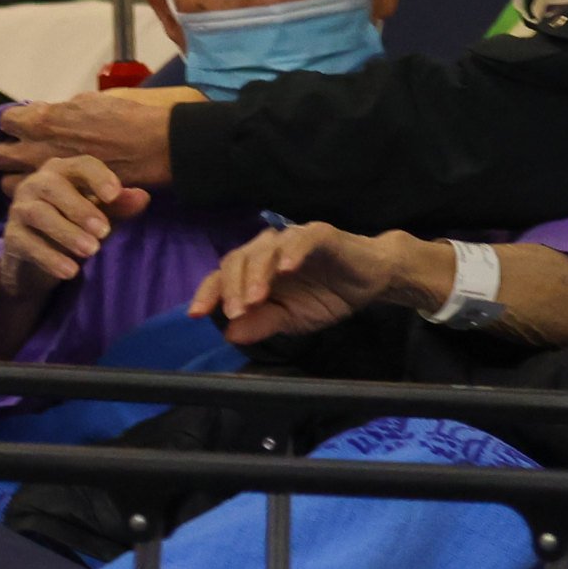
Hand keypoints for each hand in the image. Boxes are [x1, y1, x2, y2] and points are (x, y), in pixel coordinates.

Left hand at [0, 88, 192, 189]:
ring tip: (33, 175)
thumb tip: (48, 113)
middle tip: (23, 151)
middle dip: (7, 151)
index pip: (6, 121)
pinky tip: (48, 191)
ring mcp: (47, 176)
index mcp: (42, 120)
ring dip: (16, 177)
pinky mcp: (61, 197)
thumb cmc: (124, 117)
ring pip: (7, 183)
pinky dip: (36, 196)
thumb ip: (59, 110)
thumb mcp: (87, 101)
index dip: (15, 122)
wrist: (152, 146)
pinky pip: (33, 200)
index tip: (25, 124)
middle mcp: (36, 149)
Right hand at [0, 155, 146, 296]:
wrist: (36, 260)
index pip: (80, 164)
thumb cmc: (73, 226)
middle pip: (54, 186)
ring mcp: (20, 208)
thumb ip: (119, 207)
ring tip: (92, 251)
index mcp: (62, 171)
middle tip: (104, 232)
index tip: (115, 195)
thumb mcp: (100, 217)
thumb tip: (143, 197)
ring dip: (67, 232)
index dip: (98, 177)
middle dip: (80, 208)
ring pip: (39, 214)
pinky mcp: (11, 236)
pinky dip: (50, 257)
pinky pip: (27, 243)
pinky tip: (71, 272)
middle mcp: (36, 183)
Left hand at [193, 223, 431, 346]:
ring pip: (265, 249)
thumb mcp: (291, 319)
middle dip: (232, 287)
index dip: (208, 292)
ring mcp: (293, 238)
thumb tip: (229, 335)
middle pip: (238, 259)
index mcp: (256, 268)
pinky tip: (287, 269)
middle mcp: (269, 248)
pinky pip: (302, 239)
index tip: (196, 314)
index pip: (223, 275)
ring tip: (256, 299)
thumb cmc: (326, 296)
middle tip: (235, 312)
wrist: (371, 281)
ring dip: (257, 274)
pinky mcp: (320, 234)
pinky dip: (292, 252)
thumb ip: (262, 324)